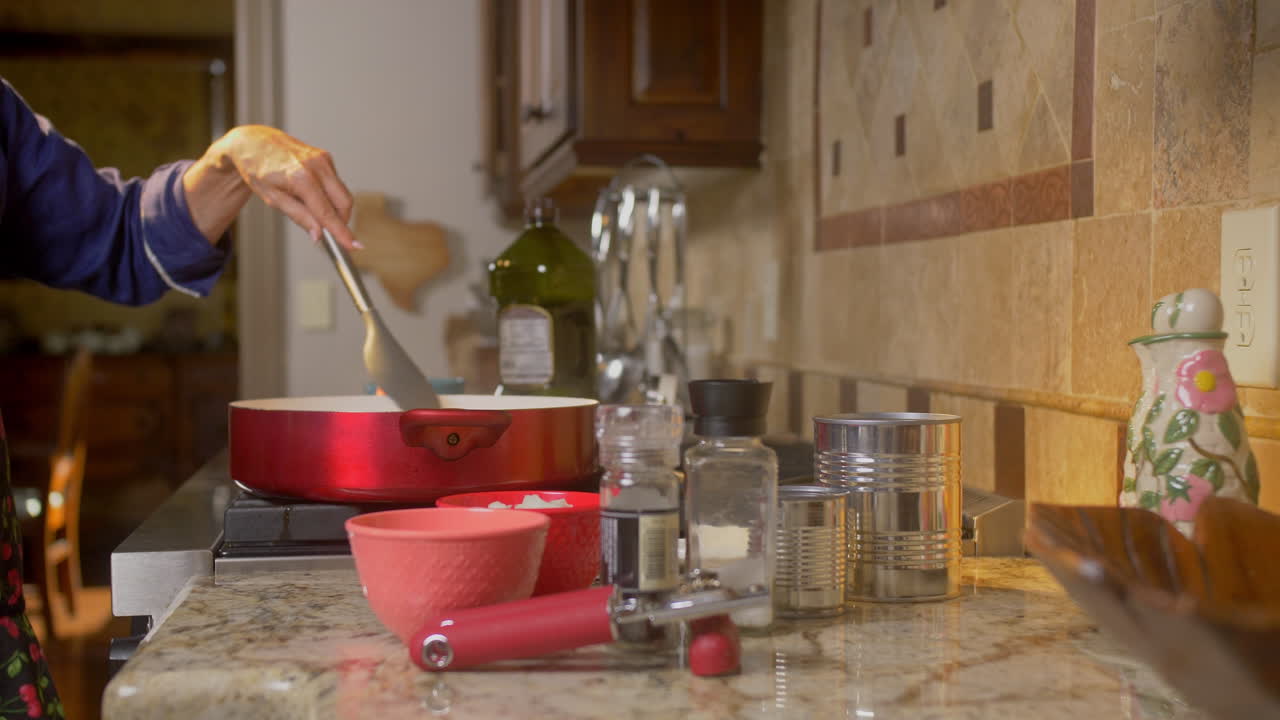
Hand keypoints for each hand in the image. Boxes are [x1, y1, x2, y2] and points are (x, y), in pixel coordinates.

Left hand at [183, 125, 357, 248]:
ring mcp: (323, 159)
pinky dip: (329, 195)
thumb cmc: (258, 169)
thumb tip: (318, 234)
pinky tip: (310, 192)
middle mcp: (316, 166)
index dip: (340, 231)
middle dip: (340, 220)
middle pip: (344, 202)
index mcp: (300, 177)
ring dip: (334, 208)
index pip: (326, 212)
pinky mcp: (326, 157)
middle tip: (327, 232)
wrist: (254, 142)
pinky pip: (336, 184)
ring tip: (309, 206)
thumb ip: (299, 216)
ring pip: (342, 194)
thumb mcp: (272, 198)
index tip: (353, 245)